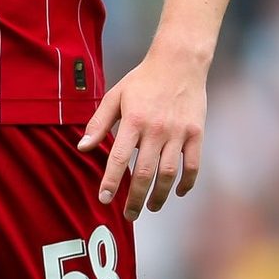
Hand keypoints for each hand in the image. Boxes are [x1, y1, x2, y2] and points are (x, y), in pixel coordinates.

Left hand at [77, 47, 206, 220]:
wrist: (179, 62)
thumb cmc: (142, 80)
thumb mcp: (115, 96)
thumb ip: (99, 123)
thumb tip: (82, 147)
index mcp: (133, 120)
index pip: (119, 158)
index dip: (111, 181)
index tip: (104, 199)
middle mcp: (156, 129)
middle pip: (145, 173)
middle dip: (136, 199)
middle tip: (129, 215)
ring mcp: (178, 133)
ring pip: (169, 174)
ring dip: (159, 196)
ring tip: (151, 208)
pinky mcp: (196, 134)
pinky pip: (193, 166)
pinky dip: (186, 183)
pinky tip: (176, 193)